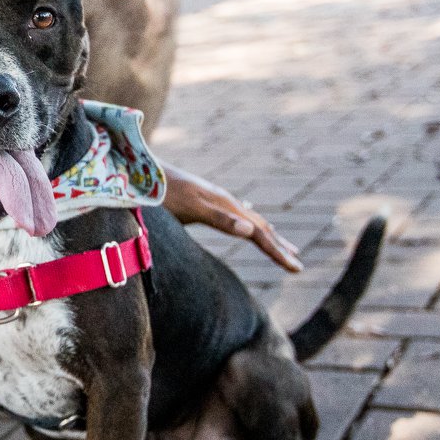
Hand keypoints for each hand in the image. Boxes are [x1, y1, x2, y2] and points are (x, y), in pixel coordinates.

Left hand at [162, 164, 302, 272]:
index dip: (277, 251)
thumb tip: (249, 229)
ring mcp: (216, 200)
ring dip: (269, 236)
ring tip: (285, 248)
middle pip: (260, 227)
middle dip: (279, 247)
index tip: (295, 268)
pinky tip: (249, 228)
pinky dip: (252, 227)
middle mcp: (226, 201)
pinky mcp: (205, 201)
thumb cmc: (162, 194)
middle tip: (297, 266)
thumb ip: (218, 218)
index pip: (259, 233)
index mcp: (226, 206)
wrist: (142, 171)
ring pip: (251, 220)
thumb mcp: (189, 208)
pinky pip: (238, 217)